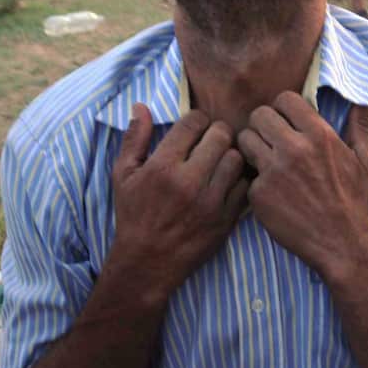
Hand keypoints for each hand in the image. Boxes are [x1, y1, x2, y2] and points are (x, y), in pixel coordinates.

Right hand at [110, 105, 247, 297]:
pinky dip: (239, 180)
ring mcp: (210, 201)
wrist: (147, 262)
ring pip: (236, 158)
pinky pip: (245, 187)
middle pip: (221, 135)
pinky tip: (227, 182)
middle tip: (212, 140)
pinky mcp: (225, 219)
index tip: (195, 127)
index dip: (197, 119)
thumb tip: (141, 105)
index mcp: (162, 166)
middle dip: (217, 132)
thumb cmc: (133, 215)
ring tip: (220, 161)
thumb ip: (134, 138)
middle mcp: (188, 181)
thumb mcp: (123, 175)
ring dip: (230, 155)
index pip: (194, 122)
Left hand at [238, 95, 367, 279]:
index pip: (285, 99)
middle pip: (259, 115)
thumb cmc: (353, 201)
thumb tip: (365, 101)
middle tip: (269, 139)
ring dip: (252, 147)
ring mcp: (273, 172)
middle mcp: (294, 149)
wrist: (341, 243)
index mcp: (319, 135)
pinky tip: (269, 190)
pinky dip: (255, 181)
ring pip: (244, 140)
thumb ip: (361, 127)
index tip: (285, 121)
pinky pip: (246, 174)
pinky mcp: (259, 194)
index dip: (282, 108)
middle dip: (263, 124)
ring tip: (263, 160)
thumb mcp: (365, 161)